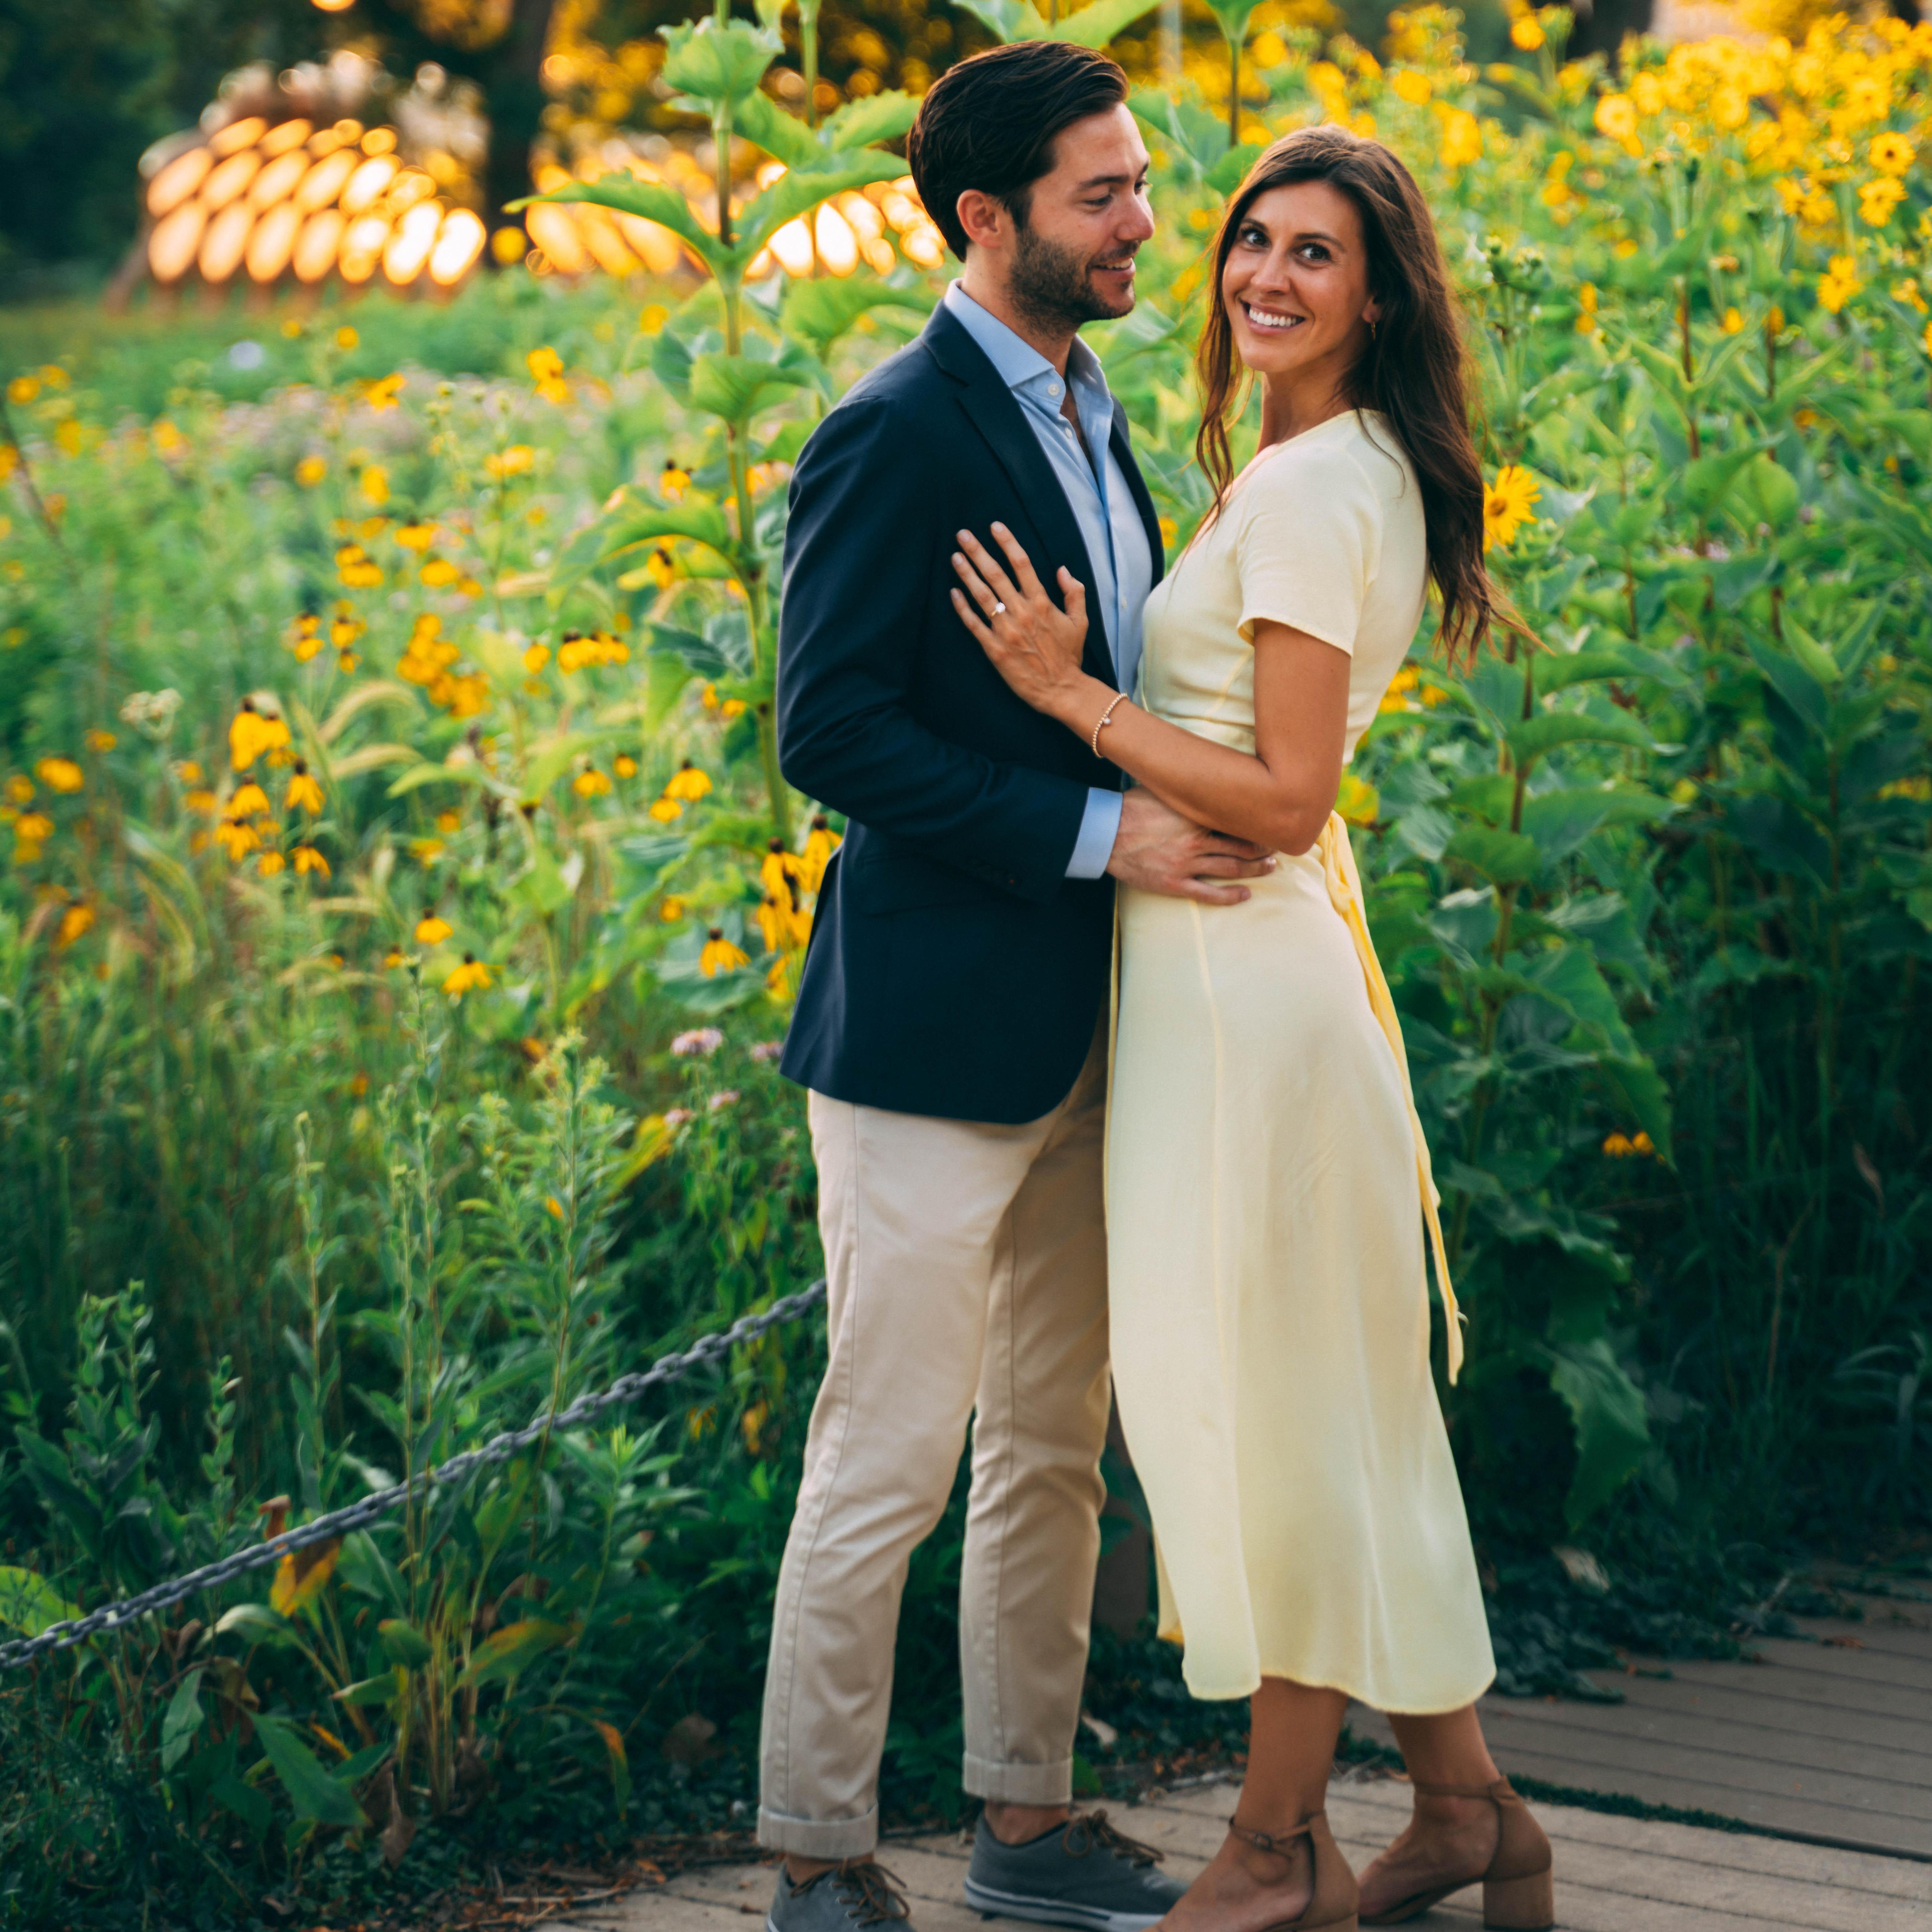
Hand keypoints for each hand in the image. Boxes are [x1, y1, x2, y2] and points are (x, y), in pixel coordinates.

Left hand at [950, 523, 1093, 726]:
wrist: (1062, 690)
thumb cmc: (1070, 656)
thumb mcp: (1080, 621)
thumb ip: (1074, 592)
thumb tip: (1062, 569)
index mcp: (1042, 602)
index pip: (1022, 563)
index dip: (1007, 542)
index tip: (994, 526)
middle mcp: (1022, 612)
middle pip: (996, 574)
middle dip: (978, 551)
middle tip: (963, 534)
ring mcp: (1006, 630)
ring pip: (982, 595)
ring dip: (966, 574)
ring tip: (955, 557)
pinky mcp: (995, 649)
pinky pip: (974, 624)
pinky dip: (962, 608)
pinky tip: (953, 593)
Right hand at [1107, 791, 1275, 904]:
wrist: (1104, 834)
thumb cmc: (1131, 808)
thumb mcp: (1163, 790)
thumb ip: (1188, 790)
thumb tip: (1206, 778)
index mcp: (1195, 815)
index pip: (1236, 819)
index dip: (1256, 823)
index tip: (1270, 822)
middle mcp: (1196, 840)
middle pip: (1240, 845)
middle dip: (1263, 847)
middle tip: (1278, 847)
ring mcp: (1186, 864)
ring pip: (1231, 867)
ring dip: (1254, 869)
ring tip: (1270, 868)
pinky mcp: (1174, 883)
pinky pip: (1209, 893)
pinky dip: (1230, 895)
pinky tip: (1245, 895)